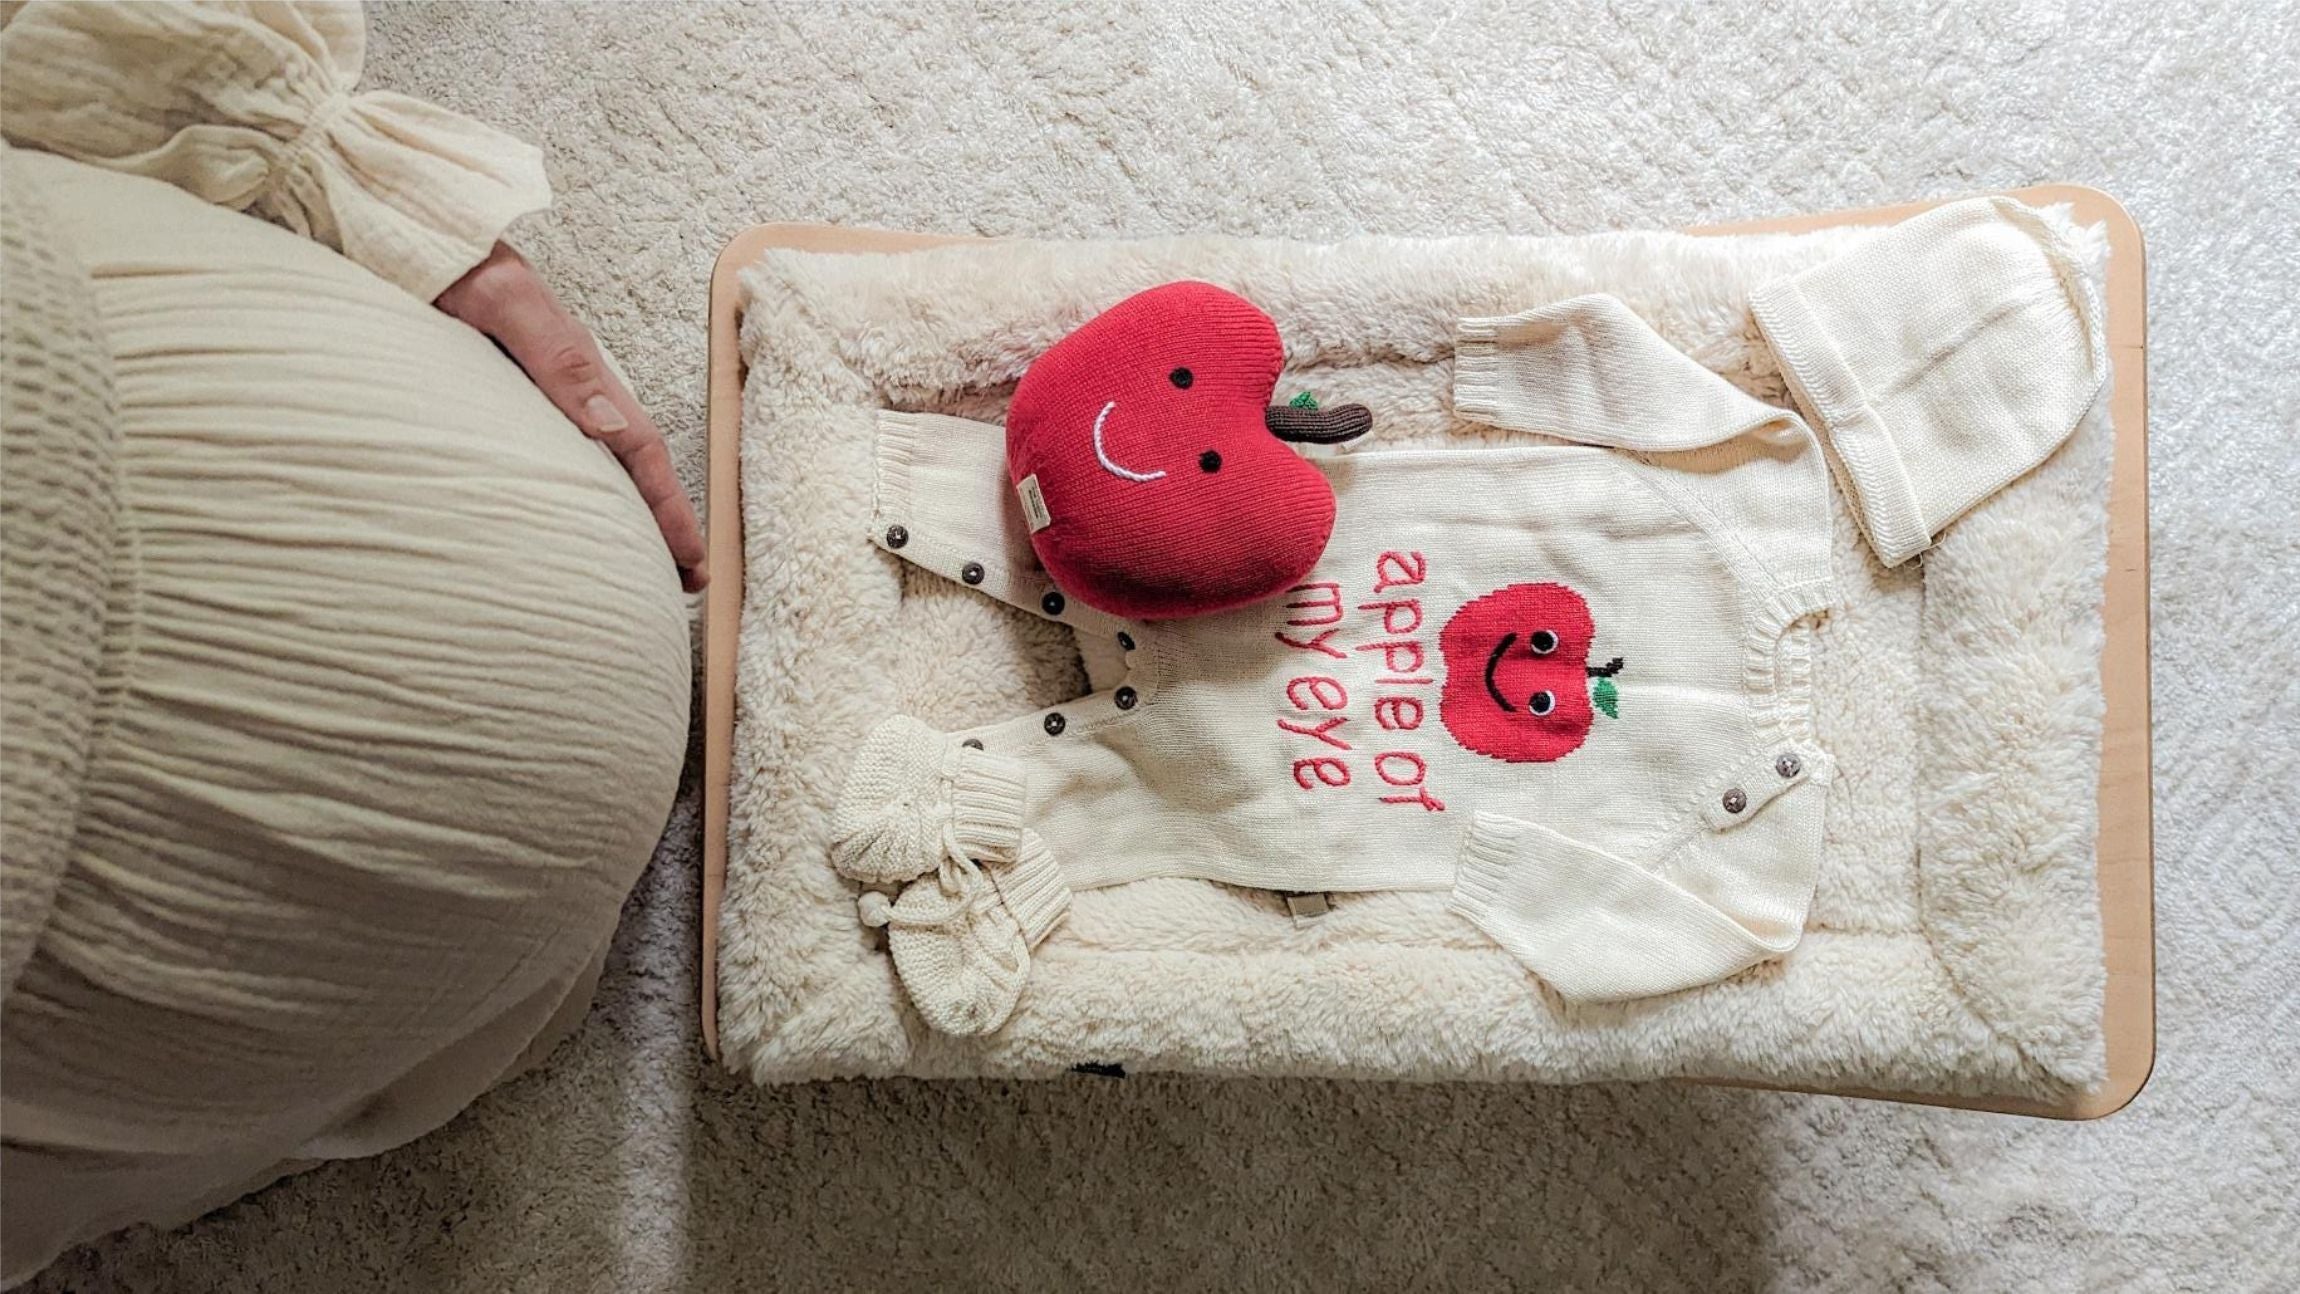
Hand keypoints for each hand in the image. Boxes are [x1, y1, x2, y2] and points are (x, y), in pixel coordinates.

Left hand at [436, 243, 706, 590]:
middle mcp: (572, 390)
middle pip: (634, 467)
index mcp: (581, 372)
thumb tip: (611, 426)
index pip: (641, 450)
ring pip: (603, 466)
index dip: (669, 508)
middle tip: (686, 582)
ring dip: (631, 513)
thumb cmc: (452, 265)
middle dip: (664, 522)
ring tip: (643, 562)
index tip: (692, 560)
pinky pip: (562, 458)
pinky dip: (586, 496)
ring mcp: (544, 396)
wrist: (410, 235)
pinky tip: (576, 519)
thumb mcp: (505, 304)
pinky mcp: (511, 400)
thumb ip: (558, 359)